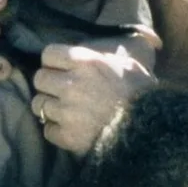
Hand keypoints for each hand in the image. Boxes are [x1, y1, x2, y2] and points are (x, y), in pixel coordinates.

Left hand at [32, 43, 155, 156]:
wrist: (148, 129)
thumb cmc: (140, 92)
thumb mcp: (126, 62)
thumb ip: (102, 55)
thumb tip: (95, 50)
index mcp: (83, 62)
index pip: (48, 54)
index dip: (53, 62)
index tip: (61, 68)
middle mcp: (70, 84)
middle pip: (39, 79)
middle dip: (49, 84)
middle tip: (61, 90)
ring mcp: (66, 111)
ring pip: (39, 105)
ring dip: (50, 108)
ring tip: (65, 111)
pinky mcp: (67, 135)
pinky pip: (47, 130)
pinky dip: (56, 130)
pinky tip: (70, 128)